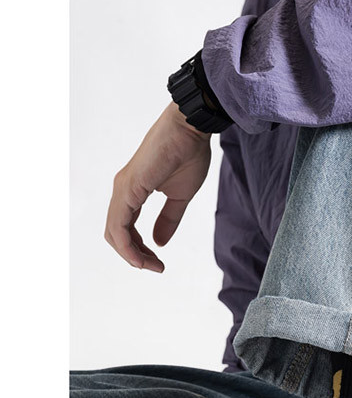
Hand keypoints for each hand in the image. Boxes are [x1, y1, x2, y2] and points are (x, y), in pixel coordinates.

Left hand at [105, 103, 210, 272]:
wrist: (191, 129)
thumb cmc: (188, 154)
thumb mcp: (180, 197)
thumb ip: (168, 220)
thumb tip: (159, 242)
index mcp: (132, 192)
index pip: (125, 229)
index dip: (139, 250)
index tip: (159, 264)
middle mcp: (123, 191)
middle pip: (116, 235)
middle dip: (134, 257)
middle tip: (156, 268)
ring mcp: (123, 189)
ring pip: (114, 233)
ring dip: (131, 255)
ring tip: (152, 266)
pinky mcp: (129, 187)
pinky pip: (119, 224)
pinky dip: (127, 245)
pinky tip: (141, 256)